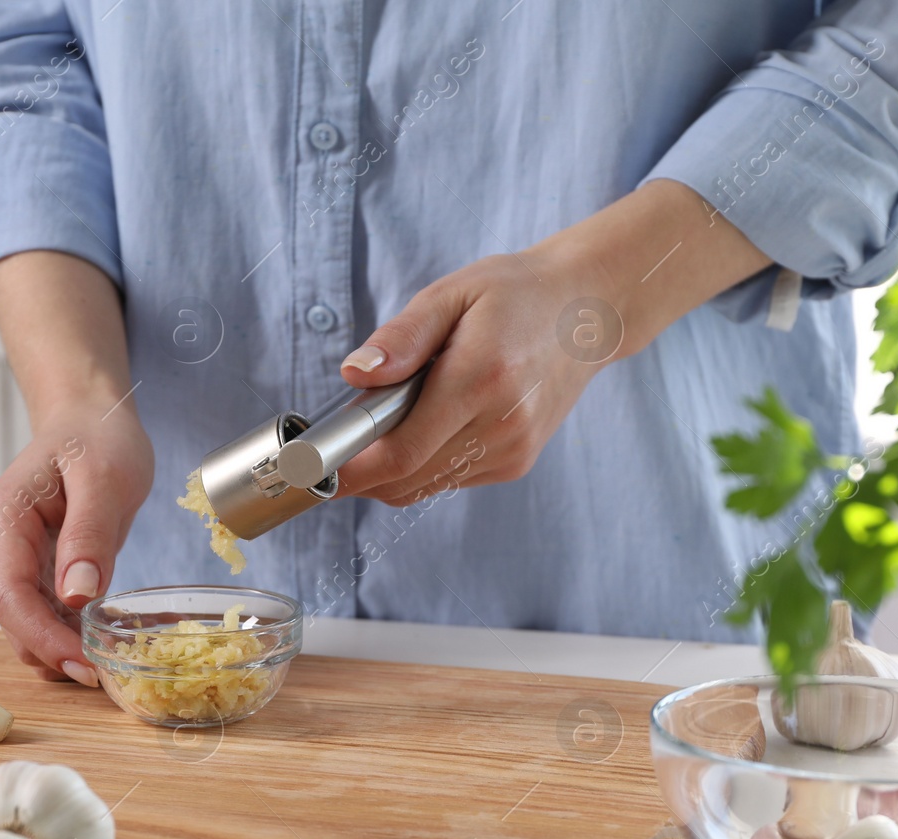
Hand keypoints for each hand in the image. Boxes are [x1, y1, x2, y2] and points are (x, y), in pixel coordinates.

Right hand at [0, 249, 146, 682]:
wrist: (93, 418)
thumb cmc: (98, 438)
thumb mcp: (104, 480)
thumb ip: (88, 536)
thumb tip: (76, 595)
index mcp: (1, 520)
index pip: (10, 595)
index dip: (44, 637)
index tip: (84, 663)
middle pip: (13, 617)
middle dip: (53, 651)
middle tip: (103, 674)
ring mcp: (11, 559)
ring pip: (26, 621)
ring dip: (60, 647)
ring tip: (107, 662)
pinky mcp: (34, 568)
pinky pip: (44, 611)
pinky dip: (69, 630)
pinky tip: (102, 640)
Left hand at [335, 179, 770, 504]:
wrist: (587, 312)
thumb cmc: (516, 295)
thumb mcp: (452, 294)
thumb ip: (402, 337)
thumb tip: (355, 372)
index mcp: (480, 379)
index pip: (400, 452)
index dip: (349, 469)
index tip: (310, 465)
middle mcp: (501, 425)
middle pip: (406, 480)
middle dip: (358, 473)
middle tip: (329, 447)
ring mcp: (512, 450)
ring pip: (424, 486)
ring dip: (388, 470)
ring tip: (380, 424)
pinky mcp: (516, 462)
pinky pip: (448, 479)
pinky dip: (421, 464)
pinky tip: (423, 426)